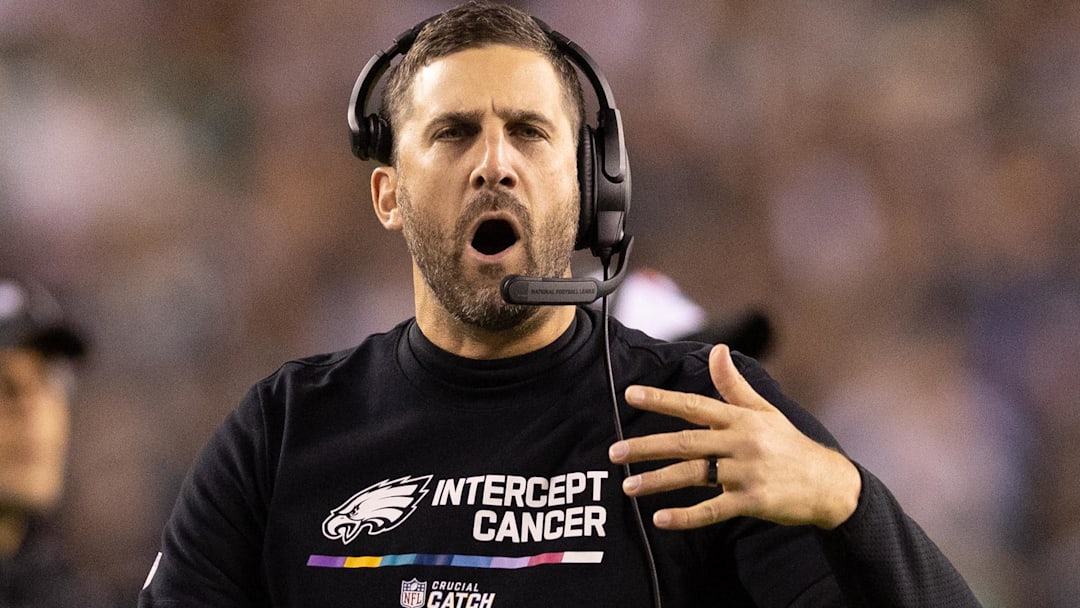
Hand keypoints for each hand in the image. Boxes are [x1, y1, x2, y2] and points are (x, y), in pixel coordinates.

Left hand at [608, 344, 860, 530]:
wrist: (827, 484)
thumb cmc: (789, 444)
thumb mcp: (764, 410)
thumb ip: (734, 384)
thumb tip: (717, 350)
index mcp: (740, 419)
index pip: (693, 406)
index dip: (661, 399)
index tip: (630, 395)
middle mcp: (741, 442)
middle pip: (685, 443)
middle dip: (646, 446)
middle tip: (614, 452)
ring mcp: (746, 472)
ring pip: (693, 475)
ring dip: (658, 481)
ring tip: (628, 487)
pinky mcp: (752, 501)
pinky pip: (712, 509)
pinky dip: (686, 516)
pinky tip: (660, 519)